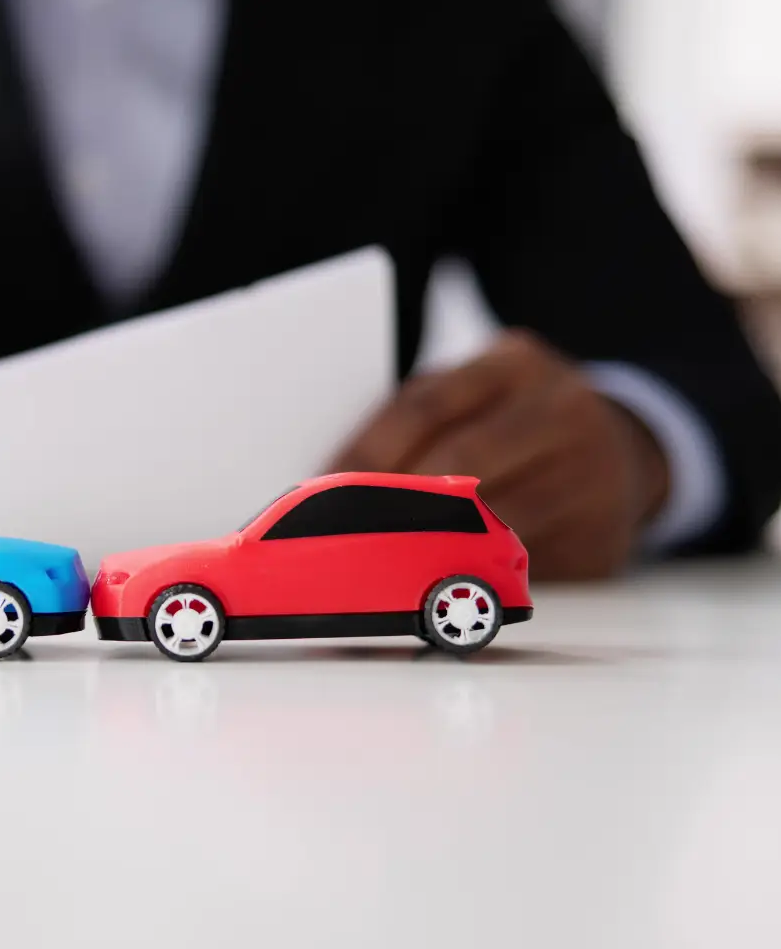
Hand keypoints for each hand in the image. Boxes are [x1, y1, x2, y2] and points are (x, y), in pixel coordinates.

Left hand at [330, 329, 669, 579]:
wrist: (628, 450)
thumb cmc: (514, 423)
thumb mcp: (475, 395)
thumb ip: (414, 424)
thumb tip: (330, 482)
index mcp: (515, 364)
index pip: (425, 407)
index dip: (366, 454)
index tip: (320, 490)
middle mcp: (562, 411)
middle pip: (460, 462)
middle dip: (391, 504)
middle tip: (340, 533)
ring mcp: (593, 477)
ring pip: (493, 521)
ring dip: (427, 549)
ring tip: (376, 565)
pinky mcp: (602, 541)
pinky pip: (522, 567)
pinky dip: (472, 577)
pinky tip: (434, 585)